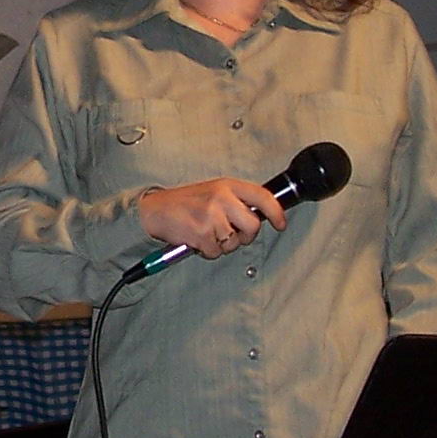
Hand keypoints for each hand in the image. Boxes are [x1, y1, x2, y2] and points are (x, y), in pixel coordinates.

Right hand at [139, 177, 287, 258]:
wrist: (156, 210)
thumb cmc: (186, 202)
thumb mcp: (214, 191)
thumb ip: (236, 200)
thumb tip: (260, 215)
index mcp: (227, 185)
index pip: (262, 196)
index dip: (276, 212)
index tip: (280, 223)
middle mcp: (222, 198)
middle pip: (253, 225)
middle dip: (245, 236)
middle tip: (232, 233)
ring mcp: (212, 215)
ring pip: (234, 242)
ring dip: (223, 244)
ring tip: (208, 233)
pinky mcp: (202, 233)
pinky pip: (216, 252)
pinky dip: (208, 251)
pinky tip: (198, 239)